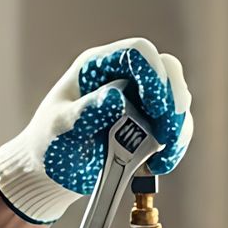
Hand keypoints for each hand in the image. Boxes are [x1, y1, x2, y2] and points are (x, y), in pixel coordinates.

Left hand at [0, 38, 194, 223]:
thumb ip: (86, 111)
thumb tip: (115, 96)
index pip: (137, 52)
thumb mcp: (60, 127)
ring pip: (176, 102)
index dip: (153, 73)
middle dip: (174, 102)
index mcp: (99, 66)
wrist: (50, 175)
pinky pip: (175, 129)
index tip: (156, 106)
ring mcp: (140, 102)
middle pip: (168, 72)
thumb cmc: (49, 143)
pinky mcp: (149, 127)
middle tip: (168, 133)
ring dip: (178, 129)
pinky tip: (158, 165)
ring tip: (161, 156)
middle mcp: (124, 78)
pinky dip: (174, 147)